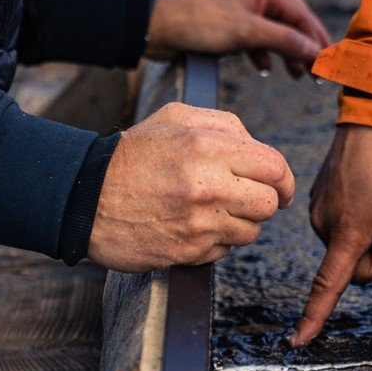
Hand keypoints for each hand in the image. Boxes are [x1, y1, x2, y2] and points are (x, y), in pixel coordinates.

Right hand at [87, 101, 293, 270]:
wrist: (86, 196)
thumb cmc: (134, 153)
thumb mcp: (176, 118)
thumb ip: (224, 124)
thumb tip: (257, 147)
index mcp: (208, 148)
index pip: (274, 167)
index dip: (285, 179)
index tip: (282, 186)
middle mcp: (208, 187)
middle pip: (270, 203)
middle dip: (265, 200)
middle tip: (248, 197)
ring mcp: (198, 223)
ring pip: (251, 232)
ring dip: (241, 223)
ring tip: (215, 210)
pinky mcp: (187, 252)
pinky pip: (224, 252)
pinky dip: (216, 242)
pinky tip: (194, 226)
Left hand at [146, 0, 331, 77]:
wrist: (160, 27)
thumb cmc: (203, 23)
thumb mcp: (248, 33)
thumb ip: (284, 41)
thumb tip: (314, 50)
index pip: (300, 13)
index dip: (316, 36)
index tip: (330, 59)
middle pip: (289, 22)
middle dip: (303, 46)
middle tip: (316, 72)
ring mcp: (241, 11)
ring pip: (273, 34)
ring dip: (285, 53)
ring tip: (296, 75)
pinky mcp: (228, 27)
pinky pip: (255, 40)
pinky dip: (262, 54)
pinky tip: (263, 69)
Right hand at [290, 124, 371, 345]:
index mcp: (348, 229)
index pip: (329, 284)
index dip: (315, 315)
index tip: (297, 342)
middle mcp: (327, 222)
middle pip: (357, 267)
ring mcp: (321, 208)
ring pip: (351, 247)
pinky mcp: (321, 195)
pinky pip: (343, 225)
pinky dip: (362, 221)